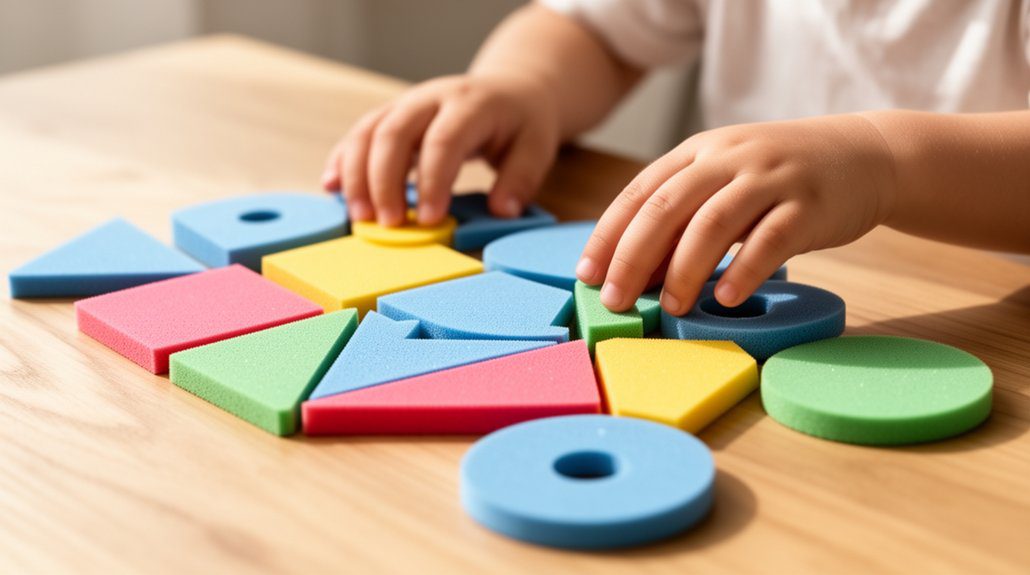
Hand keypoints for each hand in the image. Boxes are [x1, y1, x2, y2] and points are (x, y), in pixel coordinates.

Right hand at [321, 74, 559, 225]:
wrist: (509, 91)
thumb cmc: (521, 124)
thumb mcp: (537, 147)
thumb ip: (521, 179)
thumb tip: (502, 211)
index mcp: (470, 103)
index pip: (444, 140)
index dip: (433, 181)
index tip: (429, 220)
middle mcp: (431, 98)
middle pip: (394, 132)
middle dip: (384, 181)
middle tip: (387, 224)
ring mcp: (405, 104)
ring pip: (368, 131)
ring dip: (356, 175)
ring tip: (359, 217)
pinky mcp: (390, 115)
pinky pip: (358, 135)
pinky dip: (342, 161)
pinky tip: (332, 188)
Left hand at [575, 114, 897, 315]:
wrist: (865, 155)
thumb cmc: (779, 179)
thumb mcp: (725, 181)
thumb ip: (682, 218)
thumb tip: (635, 273)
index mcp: (699, 151)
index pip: (640, 192)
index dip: (609, 235)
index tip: (587, 275)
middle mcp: (729, 157)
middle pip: (667, 206)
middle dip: (633, 257)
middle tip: (617, 300)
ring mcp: (771, 177)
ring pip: (715, 222)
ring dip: (686, 269)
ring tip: (672, 307)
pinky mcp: (810, 204)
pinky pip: (771, 239)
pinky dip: (745, 270)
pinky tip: (728, 298)